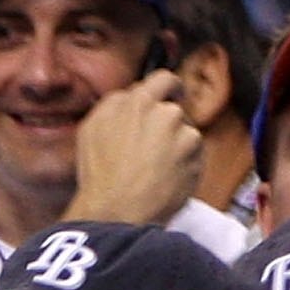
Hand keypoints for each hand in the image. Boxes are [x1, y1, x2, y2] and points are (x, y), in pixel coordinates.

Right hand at [73, 71, 203, 225]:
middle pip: (174, 111)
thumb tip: (132, 95)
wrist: (116, 210)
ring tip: (153, 169)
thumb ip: (115, 105)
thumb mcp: (92, 129)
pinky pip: (195, 156)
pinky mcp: (198, 157)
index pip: (164, 79)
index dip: (169, 88)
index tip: (171, 95)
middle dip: (167, 125)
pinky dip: (185, 165)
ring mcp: (185, 135)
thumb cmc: (99, 174)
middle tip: (151, 147)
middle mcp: (164, 113)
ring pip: (185, 134)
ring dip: (176, 146)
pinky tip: (166, 179)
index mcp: (137, 102)